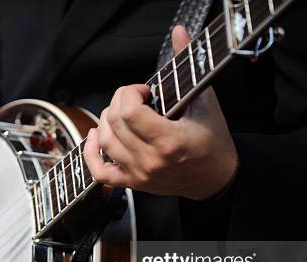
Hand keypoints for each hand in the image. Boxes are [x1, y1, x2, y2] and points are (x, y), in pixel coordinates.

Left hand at [83, 25, 237, 199]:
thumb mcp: (204, 100)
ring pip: (104, 142)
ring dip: (107, 120)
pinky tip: (95, 136)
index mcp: (169, 141)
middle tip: (134, 99)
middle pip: (114, 123)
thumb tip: (179, 34)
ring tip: (121, 113)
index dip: (129, 93)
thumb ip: (186, 65)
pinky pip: (99, 172)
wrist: (216, 177)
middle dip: (119, 102)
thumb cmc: (213, 140)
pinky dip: (90, 153)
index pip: (129, 112)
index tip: (143, 91)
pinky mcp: (133, 182)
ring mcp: (140, 173)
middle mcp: (151, 160)